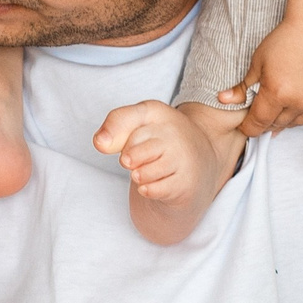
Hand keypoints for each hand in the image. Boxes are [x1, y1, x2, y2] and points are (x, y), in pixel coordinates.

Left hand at [93, 99, 221, 205]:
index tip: (101, 145)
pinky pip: (152, 190)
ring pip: (140, 174)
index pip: (123, 121)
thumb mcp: (140, 124)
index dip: (111, 134)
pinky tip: (157, 182)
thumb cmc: (161, 142)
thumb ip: (116, 126)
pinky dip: (148, 190)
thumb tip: (100, 142)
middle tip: (139, 158)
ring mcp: (182, 157)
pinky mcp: (186, 181)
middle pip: (129, 154)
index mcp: (157, 112)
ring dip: (139, 176)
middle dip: (128, 161)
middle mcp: (173, 131)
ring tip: (150, 169)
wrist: (202, 162)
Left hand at [219, 19, 302, 165]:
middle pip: (276, 125)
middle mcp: (298, 102)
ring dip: (288, 121)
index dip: (248, 127)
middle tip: (263, 112)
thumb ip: (242, 86)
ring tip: (283, 109)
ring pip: (298, 124)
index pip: (257, 122)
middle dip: (267, 122)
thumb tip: (221, 100)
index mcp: (276, 92)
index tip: (245, 125)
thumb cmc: (285, 40)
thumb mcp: (258, 61)